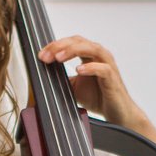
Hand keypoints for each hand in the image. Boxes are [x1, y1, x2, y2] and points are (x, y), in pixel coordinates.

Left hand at [38, 34, 155, 155]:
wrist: (117, 114)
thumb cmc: (97, 98)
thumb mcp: (72, 87)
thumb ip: (60, 79)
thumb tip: (38, 78)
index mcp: (89, 55)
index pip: (70, 42)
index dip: (54, 45)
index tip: (40, 55)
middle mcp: (99, 55)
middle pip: (79, 41)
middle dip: (59, 46)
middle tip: (44, 56)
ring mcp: (107, 65)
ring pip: (91, 48)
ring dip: (73, 51)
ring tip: (58, 58)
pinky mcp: (113, 78)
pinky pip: (102, 68)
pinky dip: (90, 67)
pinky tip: (78, 70)